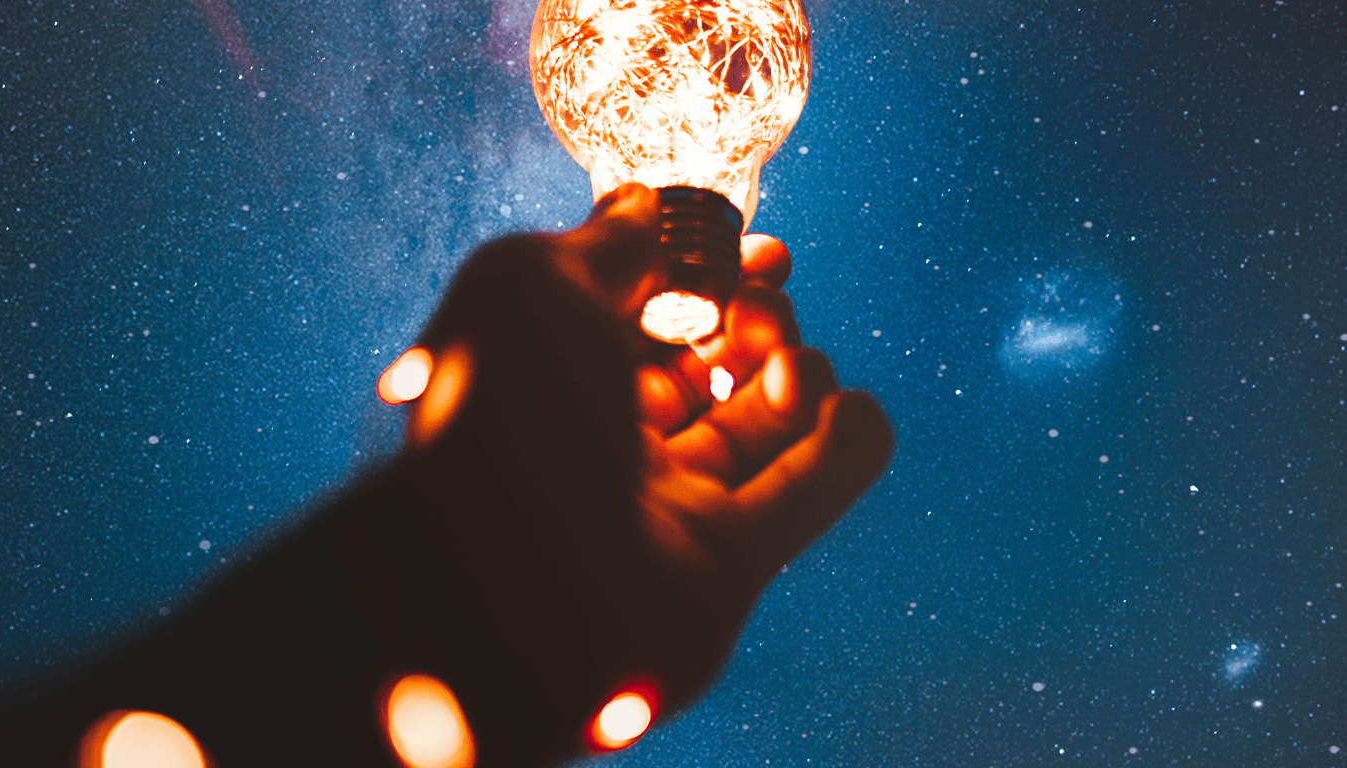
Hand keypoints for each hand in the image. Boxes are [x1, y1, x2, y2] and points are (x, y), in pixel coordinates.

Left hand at [540, 183, 894, 632]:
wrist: (505, 590)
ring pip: (756, 429)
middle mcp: (603, 445)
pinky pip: (805, 499)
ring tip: (793, 356)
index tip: (755, 244)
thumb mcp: (533, 284)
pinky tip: (857, 407)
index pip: (642, 315)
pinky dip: (847, 450)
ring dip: (796, 375)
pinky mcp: (724, 566)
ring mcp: (665, 509)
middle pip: (704, 368)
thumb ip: (606, 241)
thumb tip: (642, 199)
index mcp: (548, 378)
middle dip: (750, 317)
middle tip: (770, 294)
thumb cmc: (501, 418)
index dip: (699, 273)